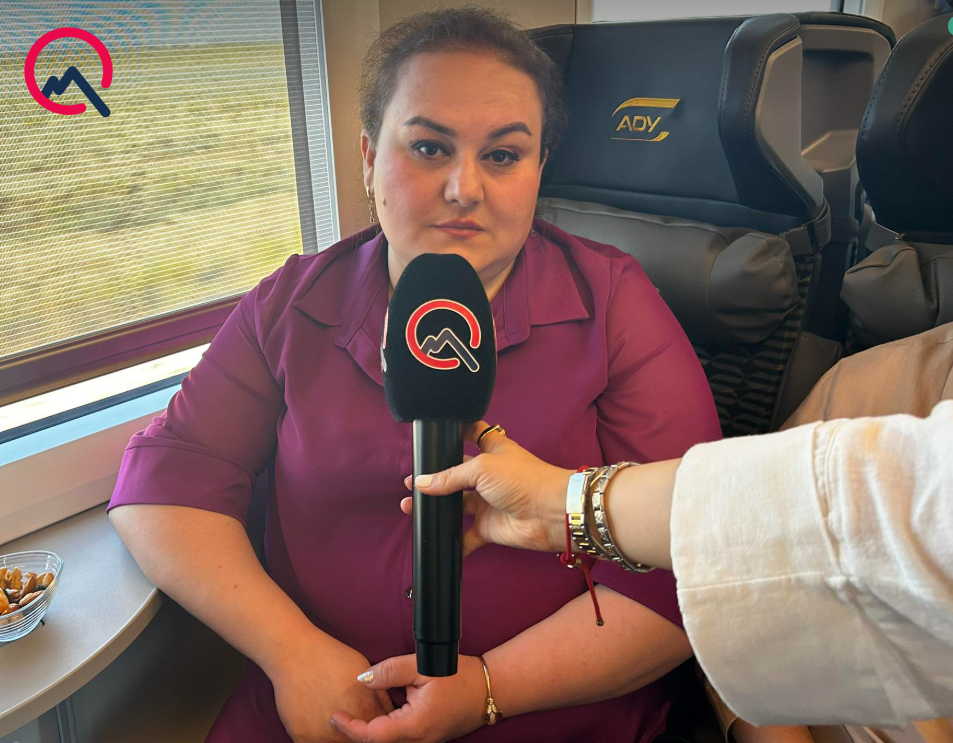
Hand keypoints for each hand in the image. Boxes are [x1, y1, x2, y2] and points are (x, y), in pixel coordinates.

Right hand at [266, 629, 394, 742]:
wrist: (294, 653)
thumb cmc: (329, 657)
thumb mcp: (363, 670)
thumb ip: (379, 695)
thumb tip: (389, 711)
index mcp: (365, 710)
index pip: (379, 729)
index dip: (376, 724)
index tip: (371, 719)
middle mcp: (346, 727)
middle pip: (359, 739)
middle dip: (359, 730)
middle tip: (351, 715)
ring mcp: (322, 735)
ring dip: (341, 736)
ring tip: (334, 714)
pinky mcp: (302, 737)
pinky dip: (322, 737)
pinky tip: (320, 722)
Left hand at [330, 654, 486, 742]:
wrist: (491, 688)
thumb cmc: (461, 677)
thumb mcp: (423, 667)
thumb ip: (391, 671)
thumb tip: (364, 679)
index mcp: (414, 726)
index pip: (372, 736)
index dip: (350, 728)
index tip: (335, 716)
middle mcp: (419, 741)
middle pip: (378, 742)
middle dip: (357, 730)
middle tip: (341, 713)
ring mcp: (425, 741)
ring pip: (390, 741)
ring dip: (372, 730)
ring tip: (357, 711)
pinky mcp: (429, 737)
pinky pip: (402, 737)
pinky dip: (387, 727)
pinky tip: (381, 710)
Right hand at [401, 420, 571, 555]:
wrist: (549, 513)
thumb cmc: (523, 479)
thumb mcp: (481, 468)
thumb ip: (449, 476)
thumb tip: (421, 483)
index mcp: (492, 450)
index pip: (473, 433)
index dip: (457, 432)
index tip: (437, 435)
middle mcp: (488, 475)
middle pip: (457, 474)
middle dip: (435, 478)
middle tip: (412, 483)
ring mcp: (488, 502)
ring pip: (457, 505)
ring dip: (436, 507)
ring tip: (410, 507)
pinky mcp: (488, 527)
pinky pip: (466, 536)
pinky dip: (453, 540)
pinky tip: (434, 538)